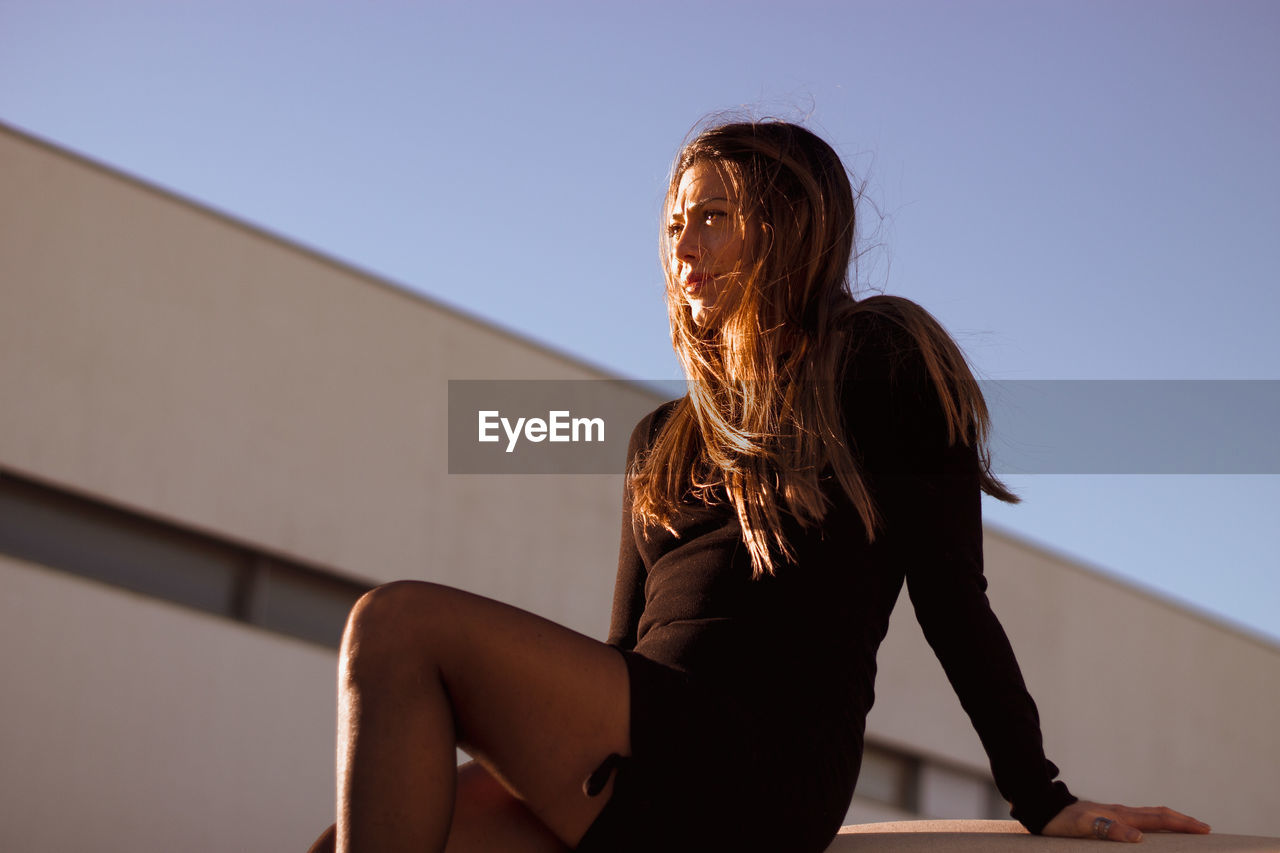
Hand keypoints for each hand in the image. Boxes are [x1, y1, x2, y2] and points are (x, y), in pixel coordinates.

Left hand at [1041, 800, 1210, 842]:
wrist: (1043, 807)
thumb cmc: (1062, 820)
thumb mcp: (1085, 826)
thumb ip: (1110, 830)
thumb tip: (1139, 837)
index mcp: (1121, 815)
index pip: (1159, 819)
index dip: (1182, 824)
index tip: (1204, 828)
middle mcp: (1120, 812)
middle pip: (1158, 815)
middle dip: (1183, 821)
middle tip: (1205, 828)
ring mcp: (1113, 812)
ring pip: (1149, 815)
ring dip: (1170, 820)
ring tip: (1185, 826)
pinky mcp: (1105, 815)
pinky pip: (1137, 818)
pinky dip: (1152, 822)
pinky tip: (1150, 828)